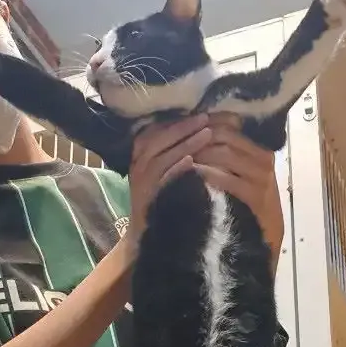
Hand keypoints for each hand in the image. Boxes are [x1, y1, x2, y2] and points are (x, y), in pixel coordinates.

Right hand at [126, 115, 210, 251]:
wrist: (147, 234)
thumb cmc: (163, 198)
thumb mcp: (165, 170)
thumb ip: (175, 149)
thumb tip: (202, 127)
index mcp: (141, 153)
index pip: (158, 128)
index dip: (179, 120)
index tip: (201, 112)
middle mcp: (138, 163)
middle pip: (159, 137)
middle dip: (183, 126)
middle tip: (206, 118)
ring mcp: (142, 180)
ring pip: (162, 154)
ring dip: (185, 143)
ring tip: (207, 134)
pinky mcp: (147, 196)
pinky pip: (162, 178)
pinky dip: (176, 168)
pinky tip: (192, 161)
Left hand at [194, 114, 283, 268]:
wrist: (266, 242)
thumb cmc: (249, 210)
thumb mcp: (240, 181)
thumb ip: (227, 161)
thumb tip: (197, 139)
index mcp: (260, 153)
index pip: (229, 127)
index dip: (202, 126)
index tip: (179, 132)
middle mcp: (263, 160)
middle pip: (225, 137)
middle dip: (197, 138)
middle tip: (175, 145)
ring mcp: (262, 178)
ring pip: (225, 154)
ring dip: (200, 154)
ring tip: (179, 159)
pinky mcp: (257, 197)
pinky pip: (228, 179)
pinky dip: (208, 175)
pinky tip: (193, 176)